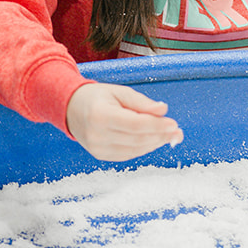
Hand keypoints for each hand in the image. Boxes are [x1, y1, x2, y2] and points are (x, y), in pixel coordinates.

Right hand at [65, 81, 183, 161]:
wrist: (71, 108)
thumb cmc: (97, 97)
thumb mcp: (119, 91)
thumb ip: (142, 102)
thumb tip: (163, 110)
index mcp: (100, 115)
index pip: (135, 125)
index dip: (157, 126)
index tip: (174, 124)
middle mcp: (97, 135)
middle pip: (137, 139)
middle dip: (160, 136)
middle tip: (177, 131)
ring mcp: (97, 148)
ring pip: (135, 150)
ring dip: (155, 143)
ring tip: (169, 135)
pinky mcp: (100, 155)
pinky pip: (128, 155)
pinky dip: (143, 148)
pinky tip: (153, 140)